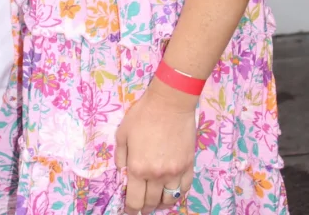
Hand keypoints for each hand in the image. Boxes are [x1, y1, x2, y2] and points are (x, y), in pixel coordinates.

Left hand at [115, 79, 196, 213]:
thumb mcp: (123, 132)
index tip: (129, 210)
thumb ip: (120, 156)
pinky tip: (172, 191)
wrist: (170, 103)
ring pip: (169, 200)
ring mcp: (175, 173)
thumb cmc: (143, 114)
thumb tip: (122, 172)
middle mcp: (157, 175)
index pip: (134, 201)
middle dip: (144, 207)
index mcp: (138, 168)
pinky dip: (178, 194)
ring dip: (161, 203)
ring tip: (157, 200)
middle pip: (151, 203)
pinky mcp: (188, 166)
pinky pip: (184, 189)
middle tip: (141, 205)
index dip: (130, 209)